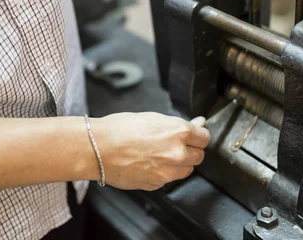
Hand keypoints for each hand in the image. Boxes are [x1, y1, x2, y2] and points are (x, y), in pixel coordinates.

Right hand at [90, 112, 209, 190]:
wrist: (97, 148)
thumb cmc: (120, 129)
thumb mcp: (152, 118)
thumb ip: (178, 124)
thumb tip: (197, 123)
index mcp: (179, 132)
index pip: (204, 137)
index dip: (199, 135)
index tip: (195, 135)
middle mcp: (178, 153)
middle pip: (199, 156)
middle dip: (191, 150)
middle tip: (176, 144)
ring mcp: (168, 172)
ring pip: (186, 170)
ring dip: (180, 164)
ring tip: (160, 154)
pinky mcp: (156, 184)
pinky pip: (168, 179)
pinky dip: (164, 173)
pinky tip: (149, 163)